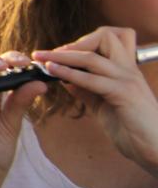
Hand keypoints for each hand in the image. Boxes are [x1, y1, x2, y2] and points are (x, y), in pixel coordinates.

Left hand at [33, 27, 157, 176]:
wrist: (157, 151)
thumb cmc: (134, 129)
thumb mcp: (104, 105)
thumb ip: (87, 90)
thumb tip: (65, 78)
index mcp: (126, 70)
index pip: (112, 38)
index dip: (84, 41)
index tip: (60, 52)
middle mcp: (129, 70)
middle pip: (105, 37)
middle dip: (73, 42)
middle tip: (48, 54)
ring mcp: (128, 80)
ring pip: (92, 57)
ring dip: (62, 56)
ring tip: (41, 58)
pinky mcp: (124, 94)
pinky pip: (93, 79)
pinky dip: (69, 73)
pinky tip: (53, 73)